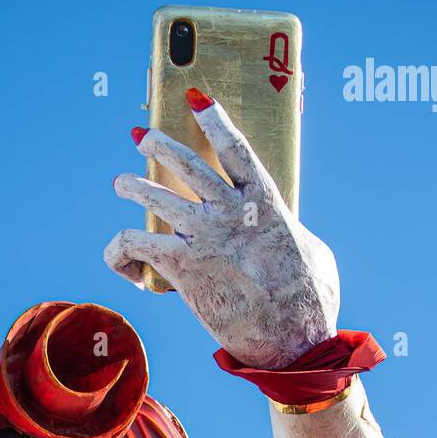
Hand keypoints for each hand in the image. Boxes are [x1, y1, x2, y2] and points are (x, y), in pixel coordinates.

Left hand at [104, 93, 339, 369]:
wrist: (292, 339)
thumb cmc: (312, 301)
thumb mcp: (314, 251)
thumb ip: (290, 231)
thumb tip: (284, 231)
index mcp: (266, 201)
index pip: (235, 148)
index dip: (215, 119)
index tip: (196, 98)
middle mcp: (230, 211)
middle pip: (186, 164)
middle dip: (160, 145)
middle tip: (143, 137)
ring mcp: (203, 236)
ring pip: (153, 197)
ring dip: (133, 185)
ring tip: (122, 183)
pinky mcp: (181, 266)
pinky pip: (135, 244)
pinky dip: (123, 253)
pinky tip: (127, 265)